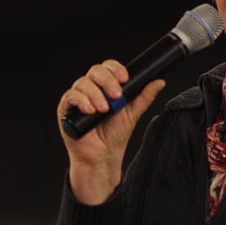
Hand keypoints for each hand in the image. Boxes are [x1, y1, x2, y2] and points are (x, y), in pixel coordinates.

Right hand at [56, 60, 166, 204]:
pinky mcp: (66, 109)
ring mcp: (77, 98)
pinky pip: (70, 96)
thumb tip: (159, 82)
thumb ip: (144, 97)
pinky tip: (91, 110)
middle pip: (95, 71)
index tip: (125, 78)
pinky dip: (81, 100)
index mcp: (105, 87)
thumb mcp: (132, 114)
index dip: (115, 69)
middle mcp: (90, 89)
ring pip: (82, 83)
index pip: (107, 67)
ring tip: (104, 109)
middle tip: (117, 96)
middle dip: (107, 81)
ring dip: (95, 94)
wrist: (103, 157)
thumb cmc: (115, 136)